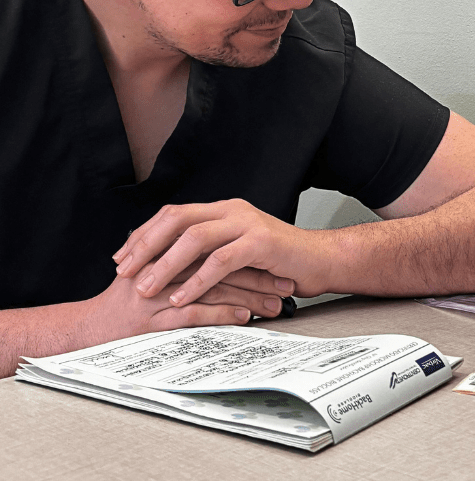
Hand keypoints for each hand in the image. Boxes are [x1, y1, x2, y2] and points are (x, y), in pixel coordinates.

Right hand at [85, 261, 267, 344]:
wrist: (87, 329)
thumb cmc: (124, 304)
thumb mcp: (155, 274)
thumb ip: (184, 264)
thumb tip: (226, 265)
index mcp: (167, 251)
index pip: (217, 246)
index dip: (250, 257)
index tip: (278, 267)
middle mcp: (164, 266)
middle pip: (221, 264)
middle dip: (257, 276)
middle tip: (284, 286)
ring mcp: (158, 292)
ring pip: (213, 287)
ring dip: (248, 297)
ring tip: (273, 305)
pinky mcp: (152, 318)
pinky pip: (194, 313)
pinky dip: (221, 314)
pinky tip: (242, 317)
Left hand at [112, 199, 331, 308]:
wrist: (321, 261)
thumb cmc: (279, 262)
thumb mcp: (238, 252)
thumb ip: (210, 252)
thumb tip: (168, 266)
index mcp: (224, 210)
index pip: (173, 213)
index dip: (144, 234)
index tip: (122, 257)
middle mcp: (233, 210)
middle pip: (177, 219)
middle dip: (146, 246)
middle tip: (125, 271)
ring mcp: (247, 223)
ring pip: (195, 237)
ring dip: (165, 264)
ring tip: (146, 288)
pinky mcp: (261, 242)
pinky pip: (221, 260)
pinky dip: (197, 280)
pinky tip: (182, 297)